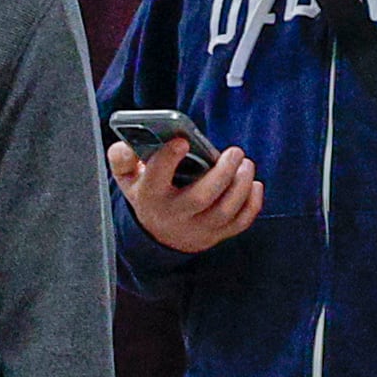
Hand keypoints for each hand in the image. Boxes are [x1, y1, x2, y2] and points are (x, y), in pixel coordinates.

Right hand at [110, 138, 262, 251]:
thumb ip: (122, 159)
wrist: (160, 234)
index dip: (168, 160)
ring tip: (246, 163)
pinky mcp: (217, 234)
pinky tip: (253, 184)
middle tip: (235, 151)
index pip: (155, 179)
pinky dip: (252, 203)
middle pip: (201, 198)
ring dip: (241, 185)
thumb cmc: (148, 195)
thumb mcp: (128, 179)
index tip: (182, 141)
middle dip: (222, 173)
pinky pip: (241, 222)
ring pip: (226, 210)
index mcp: (150, 197)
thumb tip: (126, 146)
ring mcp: (198, 229)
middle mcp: (174, 216)